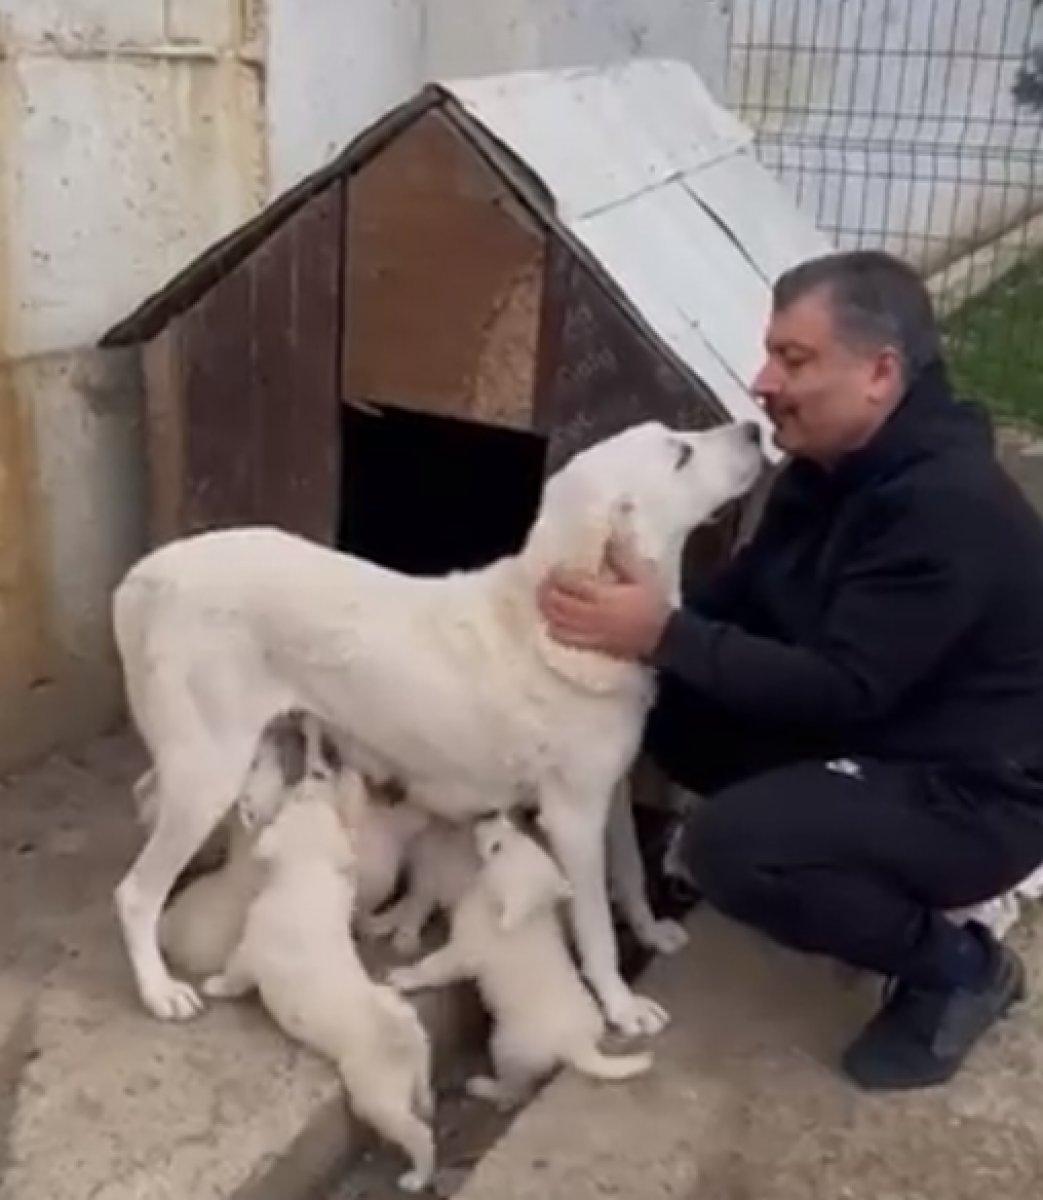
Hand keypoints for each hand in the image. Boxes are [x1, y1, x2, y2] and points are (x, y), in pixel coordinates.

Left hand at [537, 535, 671, 660]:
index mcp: (605, 596)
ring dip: (546, 609)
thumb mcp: (643, 575)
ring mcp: (591, 633)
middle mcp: (594, 616)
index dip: (559, 575)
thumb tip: (606, 538)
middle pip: (559, 603)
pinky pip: (565, 639)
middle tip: (544, 581)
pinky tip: (552, 621)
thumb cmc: (654, 603)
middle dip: (547, 591)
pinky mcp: (592, 646)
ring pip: (558, 621)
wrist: (665, 637)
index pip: (572, 584)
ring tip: (543, 598)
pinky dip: (554, 629)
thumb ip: (622, 557)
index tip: (556, 568)